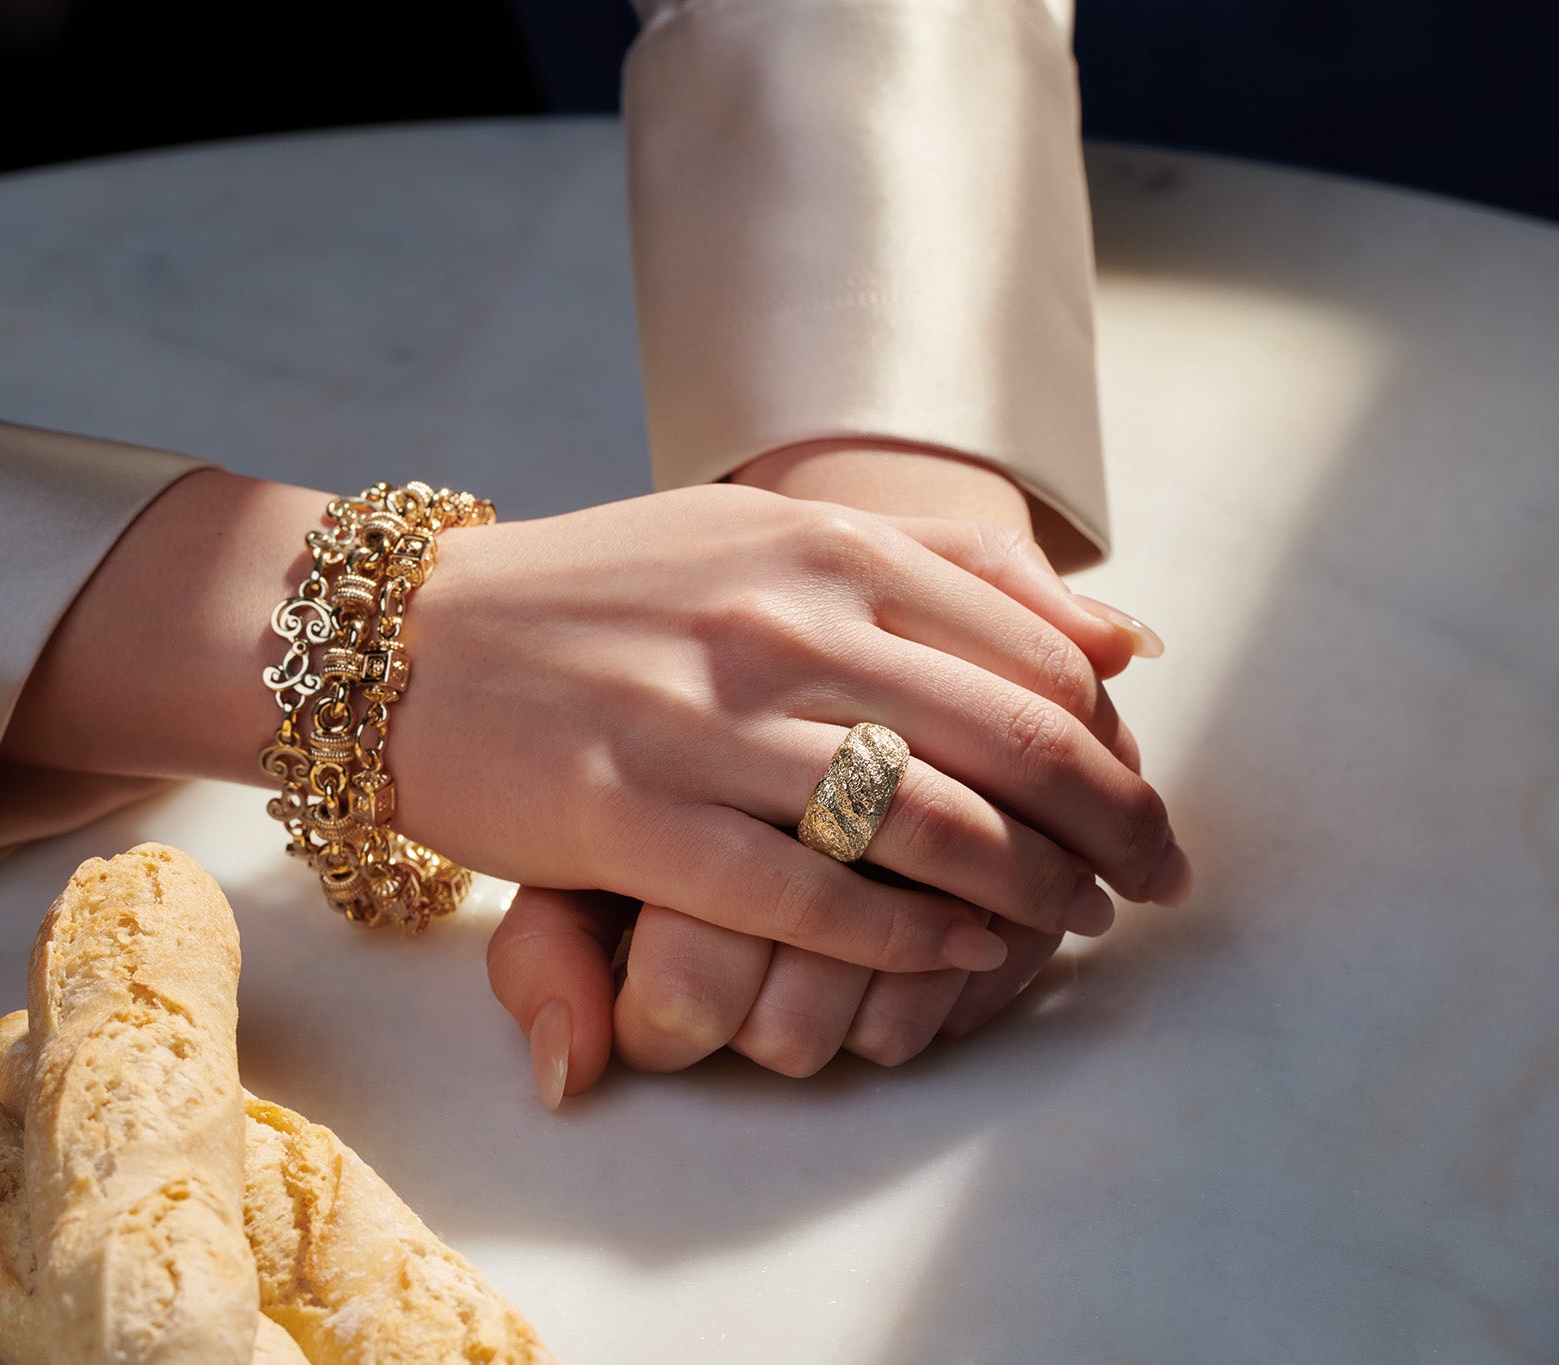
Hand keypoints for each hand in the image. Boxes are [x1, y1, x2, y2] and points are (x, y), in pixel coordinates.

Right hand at [392, 483, 1176, 939]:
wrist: (401, 638)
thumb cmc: (598, 592)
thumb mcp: (758, 531)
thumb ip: (935, 571)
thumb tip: (1116, 640)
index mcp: (814, 540)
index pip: (1030, 646)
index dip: (1112, 737)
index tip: (1141, 795)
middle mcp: (775, 620)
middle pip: (1011, 734)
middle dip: (1112, 822)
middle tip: (1156, 877)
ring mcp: (703, 722)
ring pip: (927, 820)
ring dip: (1030, 890)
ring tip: (1072, 924)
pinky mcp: (635, 819)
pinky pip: (809, 897)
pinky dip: (907, 937)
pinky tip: (957, 955)